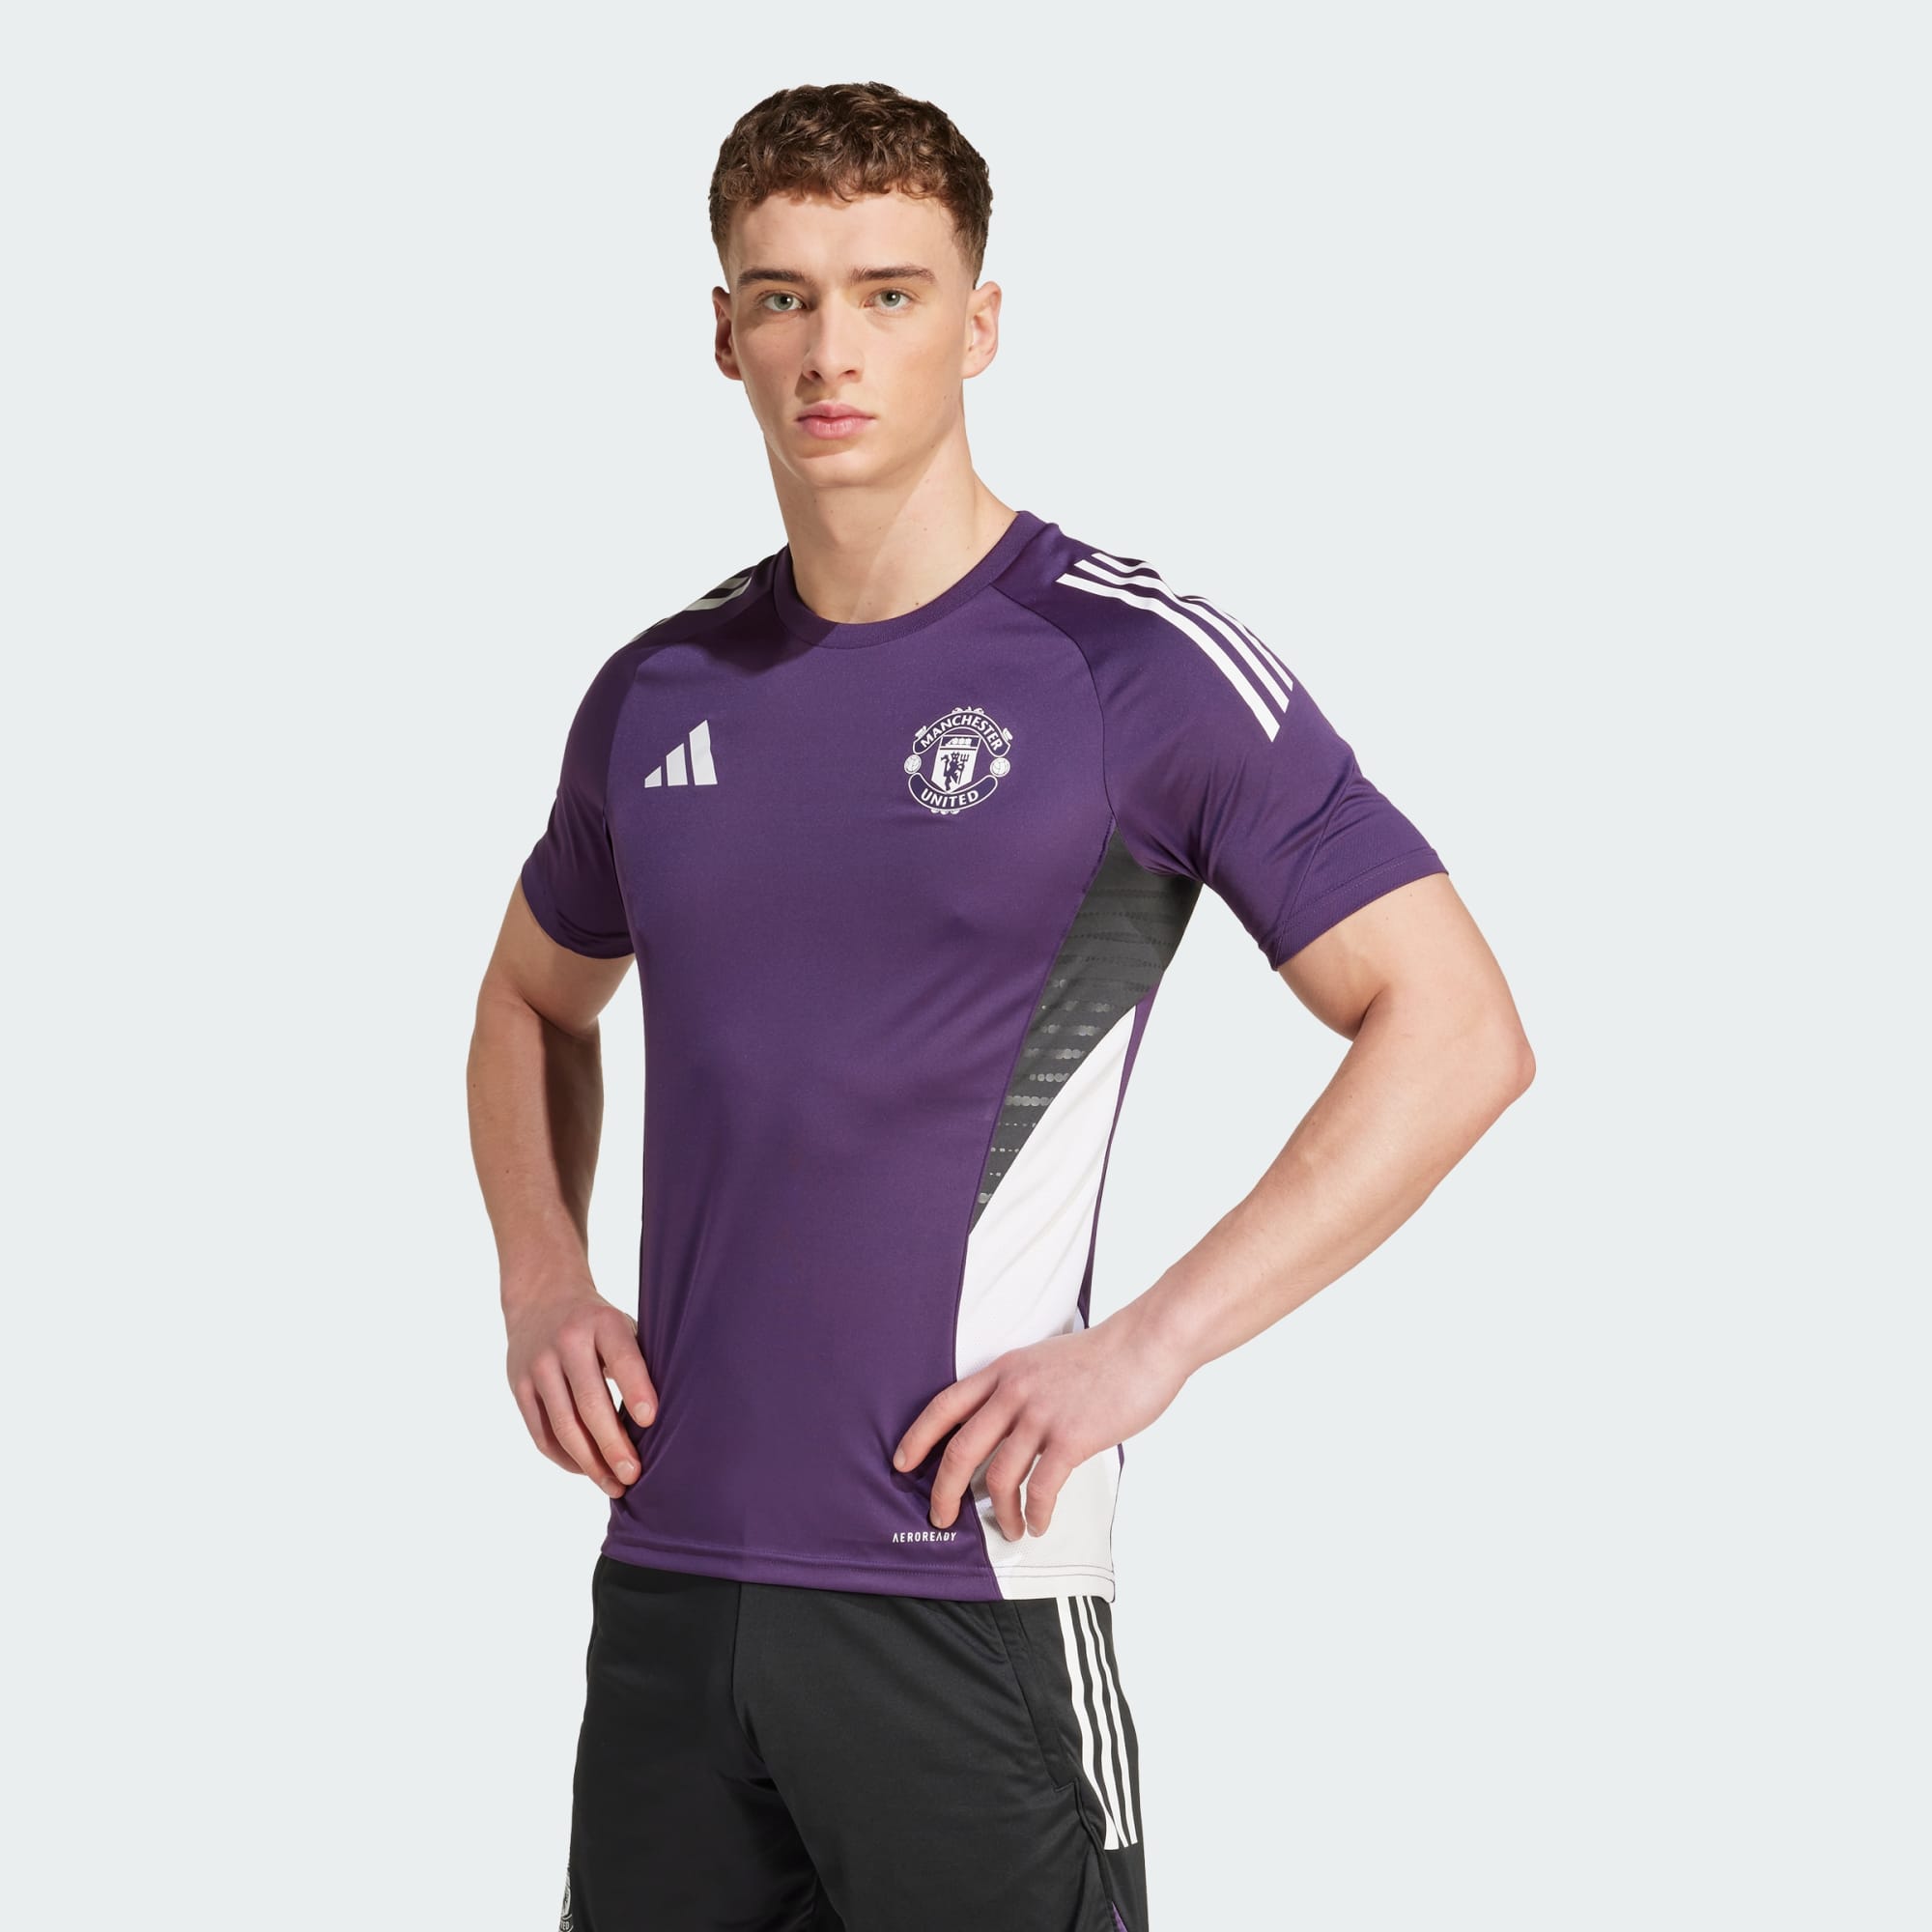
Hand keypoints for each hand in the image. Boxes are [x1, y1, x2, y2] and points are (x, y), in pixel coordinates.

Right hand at [505, 1283, 657, 1498]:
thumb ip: (640, 1362)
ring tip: (614, 1485)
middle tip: (634, 1475)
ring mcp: (537, 1365)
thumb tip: (667, 1422)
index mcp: (602, 1323)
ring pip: (563, 1425)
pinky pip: (542, 1433)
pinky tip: (587, 1470)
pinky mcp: (519, 1386)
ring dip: (590, 1462)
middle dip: (613, 1444)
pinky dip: (565, 1458)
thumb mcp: (623, 1326)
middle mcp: (566, 1342)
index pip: (622, 1358)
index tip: (651, 1420)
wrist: (542, 1298)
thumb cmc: (599, 1324)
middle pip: (590, 1402)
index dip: (636, 1389)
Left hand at [891, 1306, 1188, 1539]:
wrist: (1146, 1343)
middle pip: (960, 1450)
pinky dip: (1034, 1514)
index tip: (902, 1464)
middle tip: (940, 1517)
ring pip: (999, 1478)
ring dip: (999, 1513)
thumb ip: (1017, 1386)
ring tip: (1008, 1530)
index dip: (917, 1438)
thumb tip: (1003, 1423)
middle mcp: (1014, 1392)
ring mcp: (1041, 1415)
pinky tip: (1037, 1523)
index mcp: (1003, 1371)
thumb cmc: (1101, 1355)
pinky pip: (1040, 1489)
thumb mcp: (1042, 1359)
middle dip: (943, 1491)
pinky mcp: (1072, 1438)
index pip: (944, 1406)